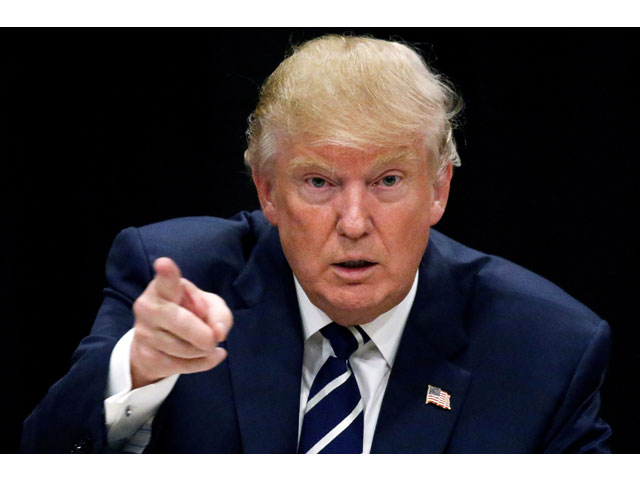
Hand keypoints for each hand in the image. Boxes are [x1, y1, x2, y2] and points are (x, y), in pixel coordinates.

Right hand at [129, 257, 232, 388]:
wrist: (159, 341)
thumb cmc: (188, 313)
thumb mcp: (209, 306)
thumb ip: (219, 314)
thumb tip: (218, 334)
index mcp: (163, 287)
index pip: (165, 280)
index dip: (167, 273)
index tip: (164, 264)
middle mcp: (148, 307)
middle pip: (182, 323)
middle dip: (204, 335)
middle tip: (214, 339)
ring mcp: (144, 333)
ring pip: (186, 349)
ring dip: (205, 350)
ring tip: (204, 343)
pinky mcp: (146, 357)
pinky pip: (184, 366)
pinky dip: (204, 362)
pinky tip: (208, 355)